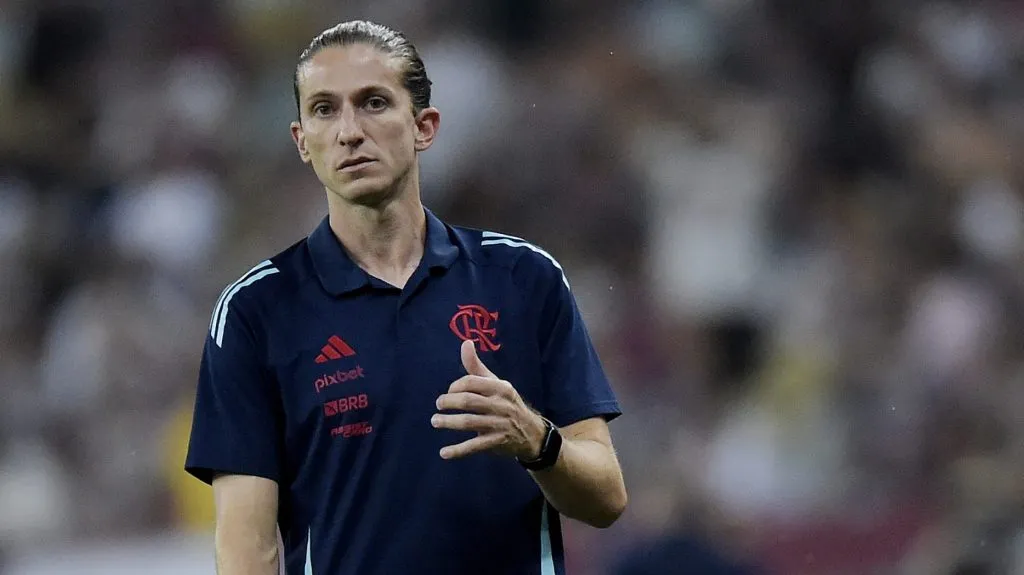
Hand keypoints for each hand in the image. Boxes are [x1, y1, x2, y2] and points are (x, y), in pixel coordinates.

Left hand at [432, 340, 546, 459]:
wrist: (531, 432)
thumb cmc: (507, 404)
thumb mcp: (496, 384)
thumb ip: (476, 367)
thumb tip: (465, 343)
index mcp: (500, 387)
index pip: (472, 382)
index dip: (455, 387)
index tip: (449, 393)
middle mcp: (501, 405)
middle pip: (469, 401)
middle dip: (449, 403)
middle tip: (438, 406)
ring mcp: (499, 424)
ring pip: (469, 422)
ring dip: (448, 422)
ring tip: (435, 422)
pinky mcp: (497, 442)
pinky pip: (475, 446)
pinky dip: (458, 450)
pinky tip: (444, 453)